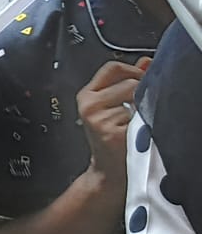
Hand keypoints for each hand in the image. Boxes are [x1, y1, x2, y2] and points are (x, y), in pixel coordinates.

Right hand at [77, 57, 147, 184]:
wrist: (108, 172)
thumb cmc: (112, 140)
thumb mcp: (113, 107)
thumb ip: (127, 82)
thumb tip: (146, 61)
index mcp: (87, 95)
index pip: (112, 68)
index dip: (133, 70)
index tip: (144, 80)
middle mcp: (89, 104)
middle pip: (129, 82)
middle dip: (142, 93)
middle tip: (143, 107)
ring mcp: (99, 118)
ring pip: (137, 101)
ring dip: (143, 111)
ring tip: (138, 124)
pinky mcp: (112, 132)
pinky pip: (140, 118)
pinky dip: (144, 125)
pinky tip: (137, 135)